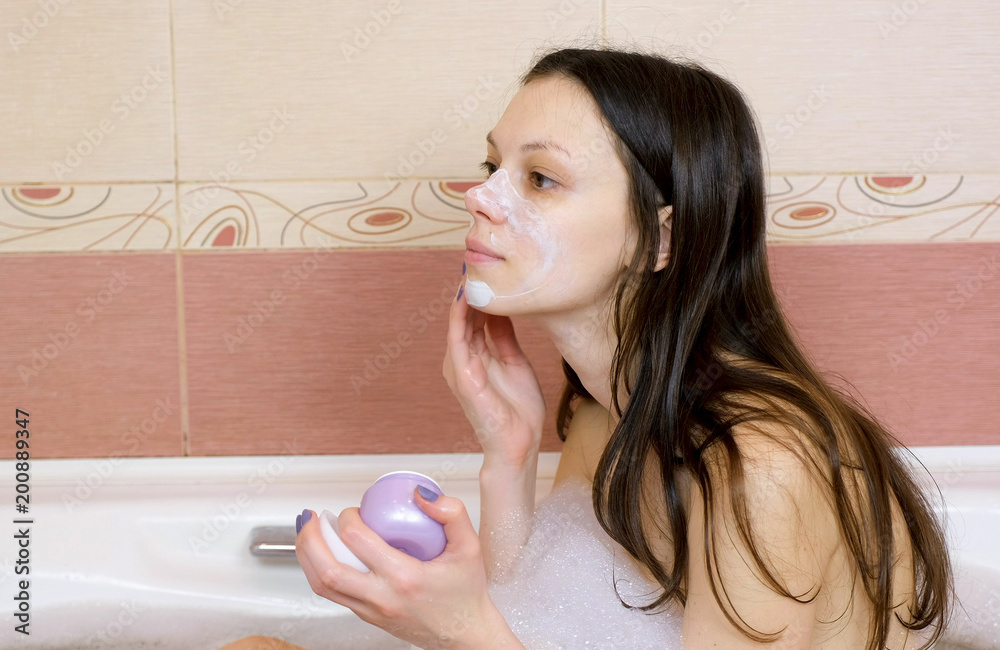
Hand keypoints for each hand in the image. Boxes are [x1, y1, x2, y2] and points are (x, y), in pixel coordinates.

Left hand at [295, 488, 510, 649]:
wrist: (465, 635)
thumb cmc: (466, 594)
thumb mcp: (470, 547)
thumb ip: (451, 513)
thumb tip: (420, 494)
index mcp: (405, 578)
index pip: (358, 541)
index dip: (348, 518)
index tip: (355, 510)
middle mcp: (382, 597)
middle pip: (327, 569)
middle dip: (311, 538)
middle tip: (311, 518)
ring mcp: (371, 610)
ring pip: (322, 586)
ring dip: (307, 556)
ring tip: (308, 533)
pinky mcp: (366, 616)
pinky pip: (332, 594)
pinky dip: (319, 571)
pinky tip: (322, 554)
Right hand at [443, 277, 546, 467]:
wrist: (519, 444)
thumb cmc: (518, 410)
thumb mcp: (515, 363)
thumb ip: (504, 337)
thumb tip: (502, 309)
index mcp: (474, 356)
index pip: (473, 316)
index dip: (481, 292)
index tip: (491, 267)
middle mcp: (462, 358)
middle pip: (464, 315)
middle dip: (472, 288)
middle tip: (480, 259)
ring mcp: (459, 366)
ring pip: (458, 321)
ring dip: (465, 296)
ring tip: (473, 269)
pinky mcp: (462, 374)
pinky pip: (458, 338)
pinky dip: (461, 316)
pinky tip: (469, 296)